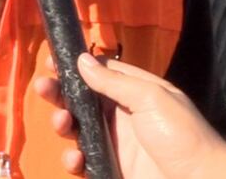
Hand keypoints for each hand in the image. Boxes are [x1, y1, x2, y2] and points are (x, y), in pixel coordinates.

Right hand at [32, 53, 225, 178]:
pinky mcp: (110, 169)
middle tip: (43, 87)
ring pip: (77, 130)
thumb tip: (83, 59)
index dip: (76, 66)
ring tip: (62, 123)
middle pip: (82, 99)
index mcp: (136, 92)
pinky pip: (83, 162)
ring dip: (63, 124)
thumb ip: (115, 81)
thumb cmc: (182, 136)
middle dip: (60, 93)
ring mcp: (116, 144)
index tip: (51, 61)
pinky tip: (75, 159)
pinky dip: (73, 160)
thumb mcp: (151, 98)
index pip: (101, 72)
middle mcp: (123, 115)